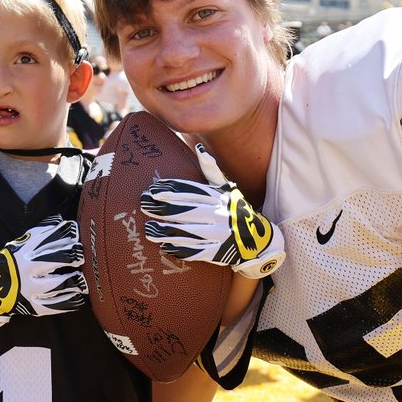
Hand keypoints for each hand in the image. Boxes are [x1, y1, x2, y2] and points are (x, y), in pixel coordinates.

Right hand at [0, 216, 86, 329]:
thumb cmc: (10, 263)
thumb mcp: (20, 244)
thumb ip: (40, 234)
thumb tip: (60, 221)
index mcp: (26, 251)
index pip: (50, 238)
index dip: (67, 235)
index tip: (76, 235)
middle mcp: (29, 268)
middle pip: (56, 259)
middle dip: (72, 255)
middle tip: (80, 256)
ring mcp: (31, 288)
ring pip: (58, 284)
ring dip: (74, 281)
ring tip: (81, 280)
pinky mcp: (34, 305)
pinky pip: (55, 306)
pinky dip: (70, 302)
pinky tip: (78, 298)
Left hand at [141, 144, 284, 278]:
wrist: (257, 239)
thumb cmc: (236, 209)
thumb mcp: (227, 188)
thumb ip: (211, 170)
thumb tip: (199, 148)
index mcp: (218, 197)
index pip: (191, 192)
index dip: (171, 191)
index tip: (153, 190)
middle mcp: (218, 215)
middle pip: (185, 211)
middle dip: (162, 208)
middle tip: (144, 205)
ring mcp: (217, 235)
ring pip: (187, 232)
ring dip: (165, 231)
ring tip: (149, 229)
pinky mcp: (216, 252)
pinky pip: (194, 250)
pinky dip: (178, 248)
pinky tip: (164, 245)